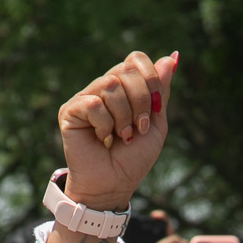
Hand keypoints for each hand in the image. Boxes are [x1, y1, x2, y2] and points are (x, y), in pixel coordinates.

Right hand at [56, 50, 178, 213]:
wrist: (113, 185)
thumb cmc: (133, 159)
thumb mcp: (156, 124)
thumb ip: (161, 92)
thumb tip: (172, 56)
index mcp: (124, 88)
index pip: (136, 59)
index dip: (150, 78)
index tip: (155, 109)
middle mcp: (103, 88)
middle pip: (126, 69)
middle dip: (141, 101)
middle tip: (138, 129)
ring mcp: (85, 98)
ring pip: (110, 85)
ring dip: (124, 116)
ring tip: (121, 137)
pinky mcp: (70, 110)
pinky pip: (93, 103)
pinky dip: (105, 124)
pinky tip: (102, 139)